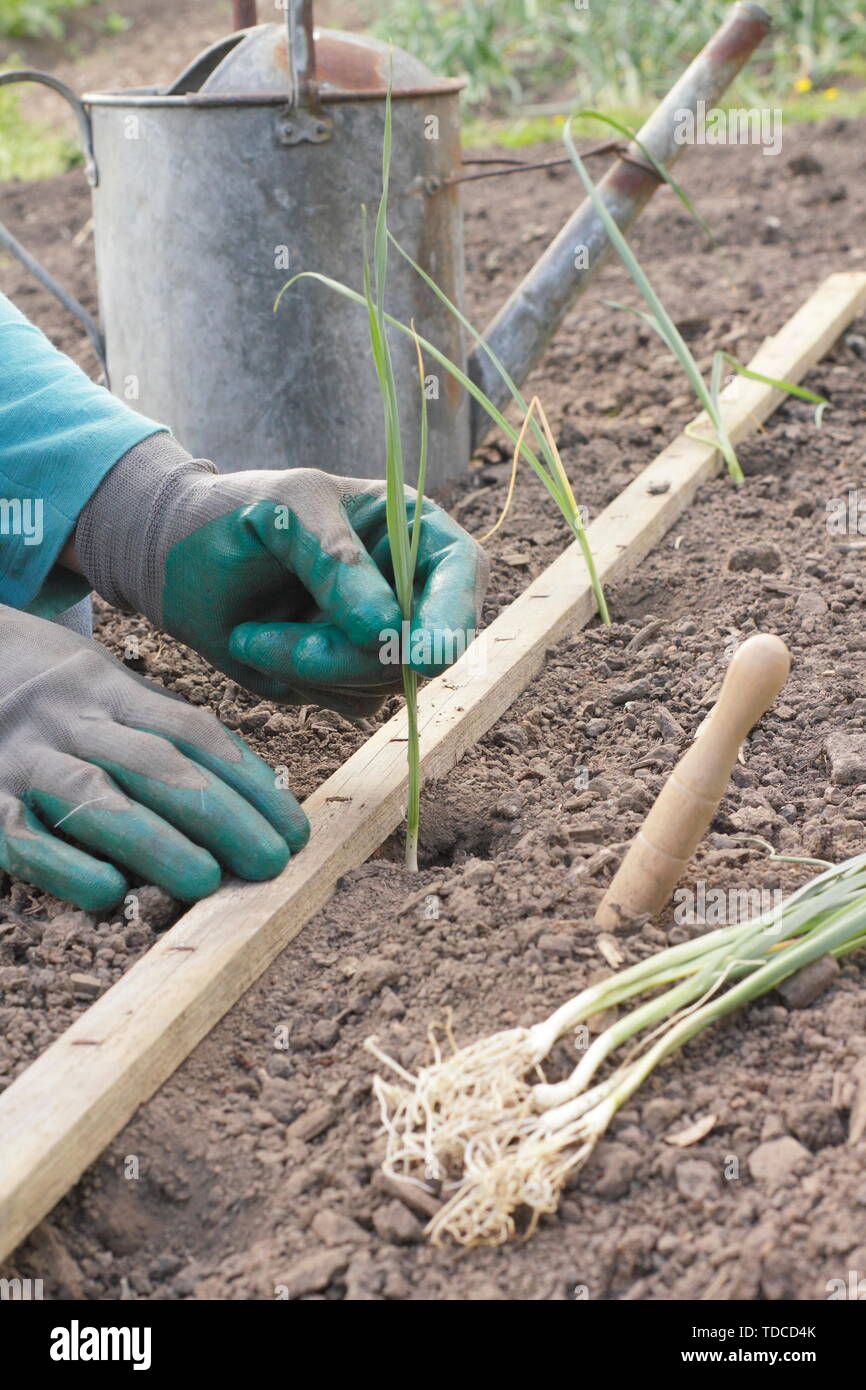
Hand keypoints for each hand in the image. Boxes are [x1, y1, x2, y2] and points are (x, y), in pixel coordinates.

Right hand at [0, 606, 308, 911]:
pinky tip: (105, 893)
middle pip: (153, 764)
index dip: (249, 783)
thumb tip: (250, 798)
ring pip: (90, 794)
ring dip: (152, 840)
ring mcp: (20, 756)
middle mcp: (69, 718)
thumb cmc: (48, 693)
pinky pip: (17, 833)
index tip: (294, 832)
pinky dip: (61, 864)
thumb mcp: (105, 688)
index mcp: (111, 690)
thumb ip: (161, 731)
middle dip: (219, 815)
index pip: (193, 733)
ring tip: (205, 881)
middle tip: (269, 862)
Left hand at [73, 435, 487, 717]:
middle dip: (352, 655)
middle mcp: (413, 587)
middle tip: (276, 644)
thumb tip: (386, 630)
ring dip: (313, 668)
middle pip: (426, 645)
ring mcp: (384, 637)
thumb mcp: (287, 512)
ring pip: (385, 682)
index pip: (463, 575)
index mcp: (415, 529)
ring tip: (251, 633)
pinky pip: (351, 703)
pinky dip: (300, 683)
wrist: (175, 560)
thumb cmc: (236, 513)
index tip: (420, 654)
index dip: (450, 617)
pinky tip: (261, 647)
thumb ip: (338, 564)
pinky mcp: (351, 678)